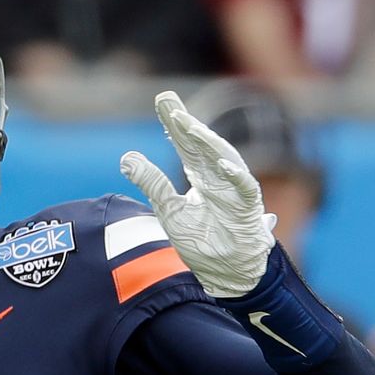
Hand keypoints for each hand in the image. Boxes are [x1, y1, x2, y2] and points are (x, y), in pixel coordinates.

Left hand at [120, 90, 276, 297]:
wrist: (227, 274)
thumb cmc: (203, 242)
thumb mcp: (169, 210)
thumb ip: (152, 183)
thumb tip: (126, 158)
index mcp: (201, 176)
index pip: (185, 145)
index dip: (174, 123)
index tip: (162, 100)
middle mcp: (218, 178)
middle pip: (200, 145)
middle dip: (185, 122)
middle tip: (167, 99)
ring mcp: (234, 191)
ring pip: (223, 159)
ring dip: (206, 142)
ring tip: (187, 125)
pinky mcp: (248, 210)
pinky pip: (246, 188)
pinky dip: (236, 176)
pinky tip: (222, 164)